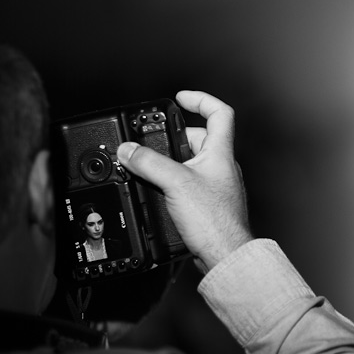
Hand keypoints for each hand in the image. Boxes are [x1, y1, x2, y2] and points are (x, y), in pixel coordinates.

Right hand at [117, 90, 252, 271]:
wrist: (224, 255)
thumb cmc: (214, 221)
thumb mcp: (175, 183)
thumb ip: (149, 163)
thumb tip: (128, 150)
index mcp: (221, 153)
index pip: (220, 114)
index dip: (201, 100)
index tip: (180, 98)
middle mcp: (221, 167)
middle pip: (198, 138)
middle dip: (173, 138)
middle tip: (152, 143)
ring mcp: (215, 185)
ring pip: (190, 162)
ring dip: (169, 162)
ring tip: (148, 168)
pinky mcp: (207, 203)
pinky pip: (187, 182)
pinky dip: (172, 181)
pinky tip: (157, 190)